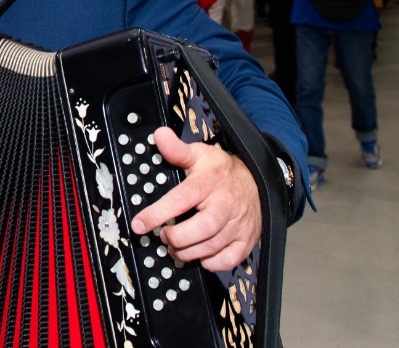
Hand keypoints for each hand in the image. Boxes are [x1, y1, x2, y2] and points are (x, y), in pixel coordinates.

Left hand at [131, 127, 260, 271]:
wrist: (258, 181)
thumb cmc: (222, 171)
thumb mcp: (199, 154)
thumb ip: (177, 149)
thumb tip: (159, 136)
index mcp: (209, 182)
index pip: (181, 199)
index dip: (157, 214)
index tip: (139, 224)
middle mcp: (226, 204)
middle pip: (202, 228)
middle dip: (177, 238)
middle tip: (164, 236)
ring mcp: (239, 224)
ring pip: (213, 247)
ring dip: (188, 252)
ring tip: (175, 246)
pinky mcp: (246, 240)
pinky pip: (228, 260)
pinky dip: (210, 263)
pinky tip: (199, 254)